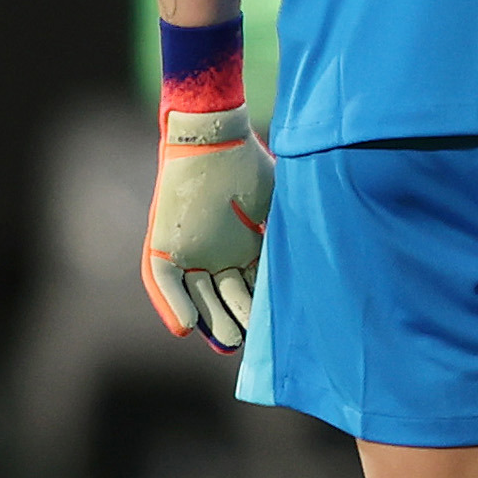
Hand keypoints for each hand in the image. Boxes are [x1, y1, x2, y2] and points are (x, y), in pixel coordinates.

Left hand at [143, 104, 272, 352]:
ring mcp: (190, 249)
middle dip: (238, 317)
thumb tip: (314, 274)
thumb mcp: (278, 208)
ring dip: (209, 317)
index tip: (274, 327)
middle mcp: (218, 251)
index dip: (262, 306)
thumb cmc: (251, 166)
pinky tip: (185, 328)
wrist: (216, 137)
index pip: (254, 285)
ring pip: (199, 292)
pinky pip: (164, 280)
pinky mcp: (163, 243)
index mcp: (246, 244)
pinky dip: (172, 303)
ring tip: (227, 340)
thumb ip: (287, 241)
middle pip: (227, 294)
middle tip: (250, 339)